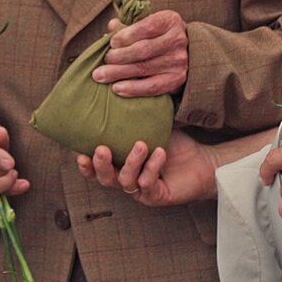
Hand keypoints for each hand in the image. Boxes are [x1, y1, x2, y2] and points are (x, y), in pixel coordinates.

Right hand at [76, 130, 217, 204]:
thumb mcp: (150, 127)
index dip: (86, 166)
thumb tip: (120, 86)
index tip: (80, 153)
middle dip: (100, 166)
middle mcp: (128, 179)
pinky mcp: (157, 196)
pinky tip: (159, 152)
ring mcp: (141, 190)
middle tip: (101, 149)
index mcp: (120, 165)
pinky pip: (148, 183)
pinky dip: (152, 167)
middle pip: (105, 179)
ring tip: (141, 144)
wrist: (202, 160)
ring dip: (131, 162)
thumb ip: (133, 117)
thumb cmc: (174, 143)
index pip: (96, 169)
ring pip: (126, 181)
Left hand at [93, 10, 188, 95]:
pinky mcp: (177, 79)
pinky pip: (152, 86)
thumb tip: (112, 26)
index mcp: (170, 21)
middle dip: (118, 56)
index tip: (112, 42)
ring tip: (100, 76)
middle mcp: (177, 40)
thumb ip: (129, 24)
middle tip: (104, 60)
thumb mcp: (148, 23)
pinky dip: (133, 89)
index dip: (126, 35)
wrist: (187, 53)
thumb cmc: (159, 35)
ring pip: (144, 68)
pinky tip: (117, 88)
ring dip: (119, 73)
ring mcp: (179, 61)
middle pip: (143, 49)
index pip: (147, 27)